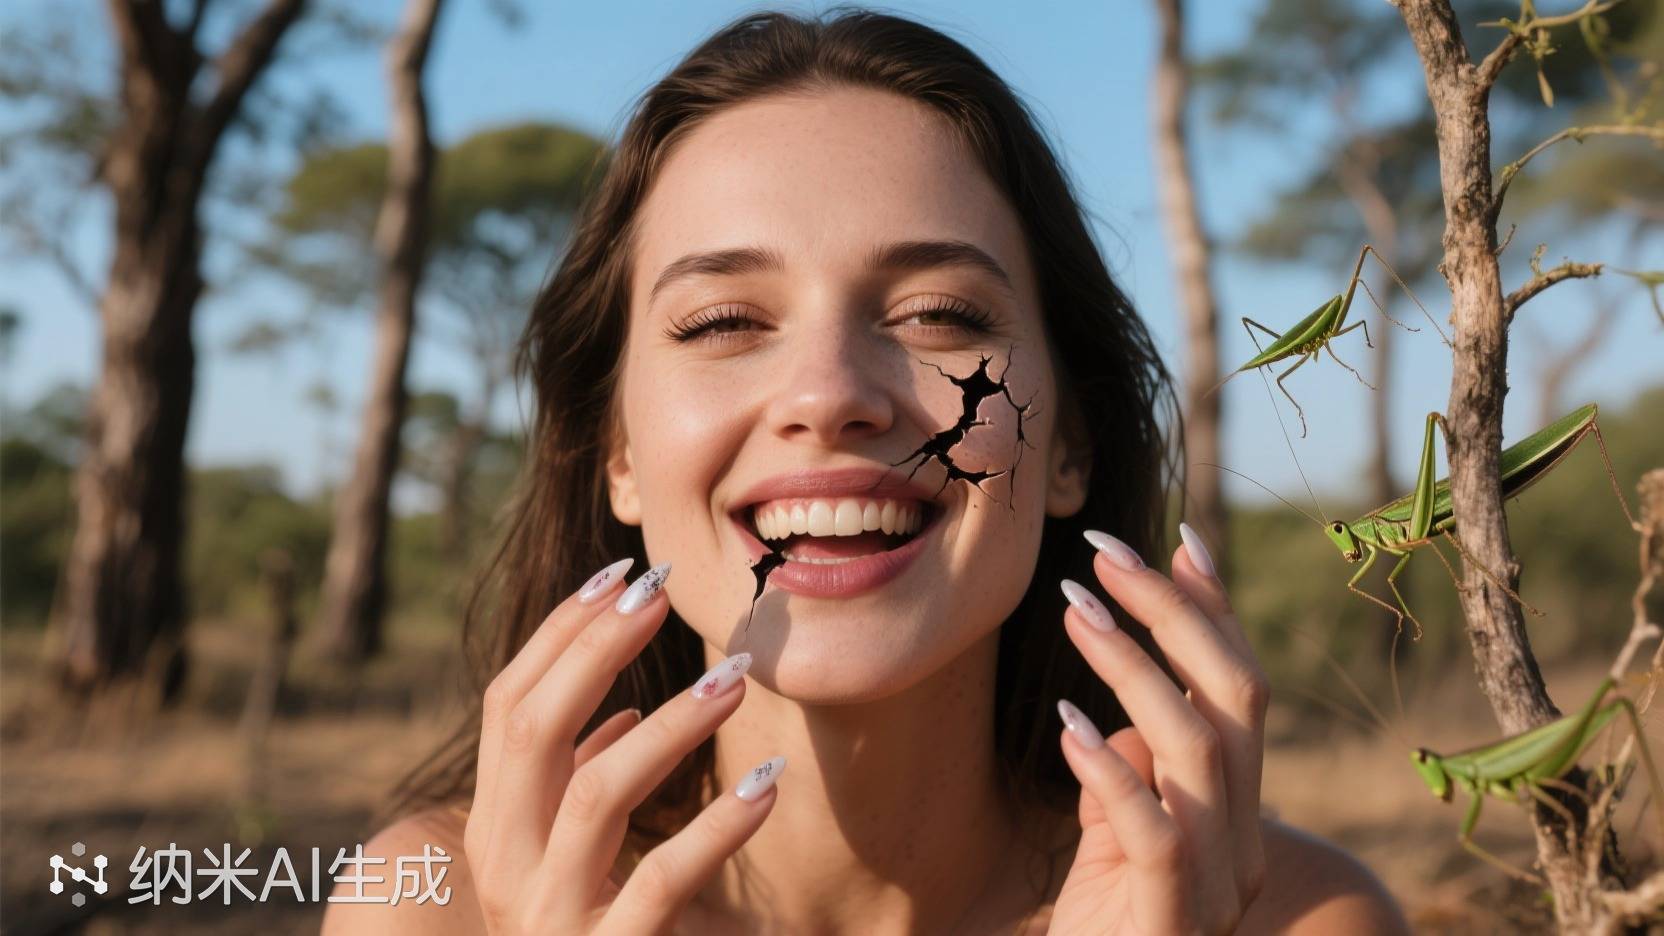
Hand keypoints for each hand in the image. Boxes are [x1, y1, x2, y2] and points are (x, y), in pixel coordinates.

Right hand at [463, 559, 782, 933]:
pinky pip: (663, 882)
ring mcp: (548, 918)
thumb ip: (583, 786)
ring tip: (737, 679)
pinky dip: (718, 827)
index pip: (508, 706)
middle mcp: (503, 865)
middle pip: (531, 729)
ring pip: (595, 793)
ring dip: (670, 724)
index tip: (620, 573)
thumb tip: (619, 712)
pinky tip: (767, 786)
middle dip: (596, 649)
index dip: (558, 633)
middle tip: (664, 594)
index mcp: (493, 828)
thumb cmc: (599, 932)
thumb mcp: (577, 858)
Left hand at [1047, 525, 1267, 934]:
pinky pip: (1157, 835)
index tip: (1177, 538)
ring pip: (1199, 751)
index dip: (1214, 613)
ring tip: (1074, 611)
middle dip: (1177, 614)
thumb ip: (1129, 776)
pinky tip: (1065, 728)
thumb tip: (1122, 711)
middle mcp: (1242, 841)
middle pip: (1237, 700)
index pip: (1239, 690)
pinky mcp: (1174, 922)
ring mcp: (1217, 885)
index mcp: (1234, 811)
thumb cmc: (1099, 928)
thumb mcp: (1110, 840)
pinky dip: (1113, 775)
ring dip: (1135, 669)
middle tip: (1105, 551)